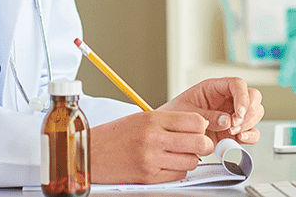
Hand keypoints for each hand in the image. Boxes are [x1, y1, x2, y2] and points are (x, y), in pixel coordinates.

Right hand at [90, 110, 212, 183]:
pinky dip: (177, 170)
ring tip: (177, 154)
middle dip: (203, 144)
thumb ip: (168, 121)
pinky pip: (178, 175)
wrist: (91, 152)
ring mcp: (152, 159)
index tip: (198, 129)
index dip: (201, 126)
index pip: (194, 121)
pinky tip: (167, 163)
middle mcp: (153, 138)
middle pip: (199, 142)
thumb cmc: (116, 135)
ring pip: (191, 161)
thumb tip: (198, 126)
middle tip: (199, 144)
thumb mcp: (141, 118)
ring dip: (189, 158)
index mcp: (152, 119)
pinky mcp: (149, 177)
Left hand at [159, 77, 263, 144]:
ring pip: (255, 112)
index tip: (238, 112)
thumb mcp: (186, 112)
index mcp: (214, 88)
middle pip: (252, 96)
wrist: (171, 133)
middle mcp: (226, 100)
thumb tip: (226, 120)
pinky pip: (252, 132)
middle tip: (235, 124)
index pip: (236, 84)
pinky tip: (240, 138)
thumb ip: (206, 115)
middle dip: (249, 111)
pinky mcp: (234, 131)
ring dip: (249, 123)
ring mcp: (232, 115)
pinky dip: (251, 136)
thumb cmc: (175, 115)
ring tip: (232, 132)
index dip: (242, 96)